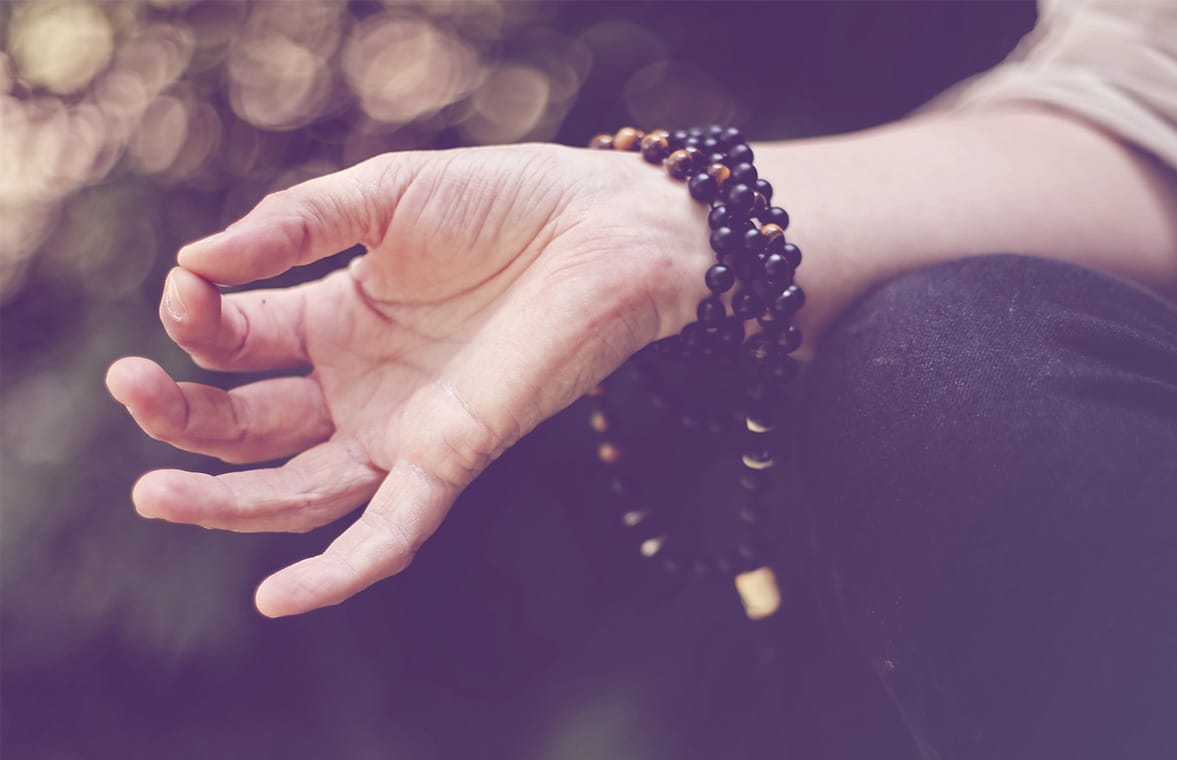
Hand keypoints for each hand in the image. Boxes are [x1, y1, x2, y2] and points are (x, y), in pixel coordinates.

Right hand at [106, 143, 710, 616]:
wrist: (606, 229)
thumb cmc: (504, 200)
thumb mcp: (382, 198)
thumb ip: (292, 226)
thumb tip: (193, 262)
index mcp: (335, 318)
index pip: (236, 342)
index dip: (197, 322)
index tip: (184, 289)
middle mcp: (360, 383)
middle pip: (249, 426)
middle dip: (183, 416)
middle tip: (126, 389)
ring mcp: (402, 426)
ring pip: (297, 489)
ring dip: (224, 502)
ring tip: (152, 495)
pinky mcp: (452, 456)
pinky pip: (390, 529)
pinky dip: (340, 571)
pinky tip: (276, 600)